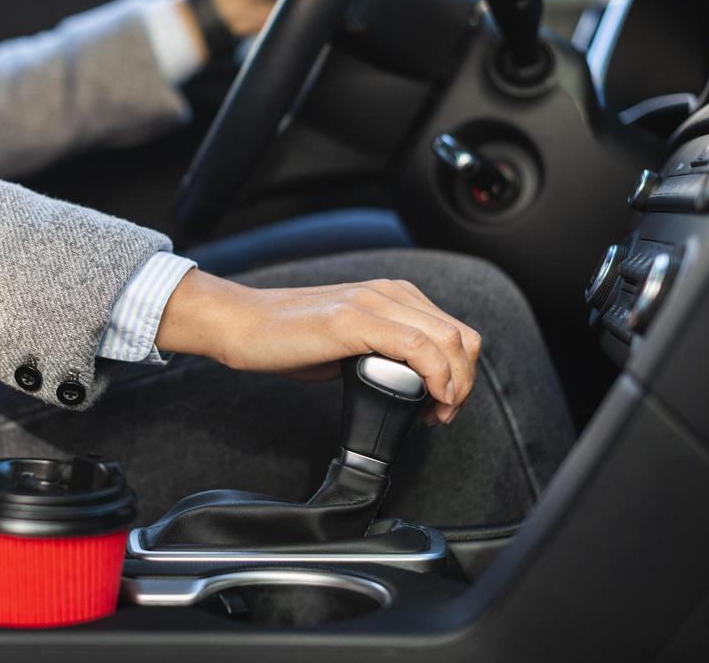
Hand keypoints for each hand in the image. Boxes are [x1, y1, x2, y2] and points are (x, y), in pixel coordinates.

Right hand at [154, 269, 481, 423]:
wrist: (243, 325)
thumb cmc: (287, 339)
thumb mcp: (349, 342)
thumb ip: (382, 353)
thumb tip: (412, 386)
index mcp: (392, 295)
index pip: (457, 332)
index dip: (463, 374)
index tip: (444, 406)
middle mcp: (389, 292)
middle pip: (462, 338)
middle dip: (465, 384)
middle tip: (443, 415)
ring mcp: (372, 303)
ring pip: (449, 342)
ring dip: (455, 386)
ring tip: (435, 414)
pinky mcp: (353, 320)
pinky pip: (417, 348)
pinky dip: (435, 378)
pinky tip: (427, 401)